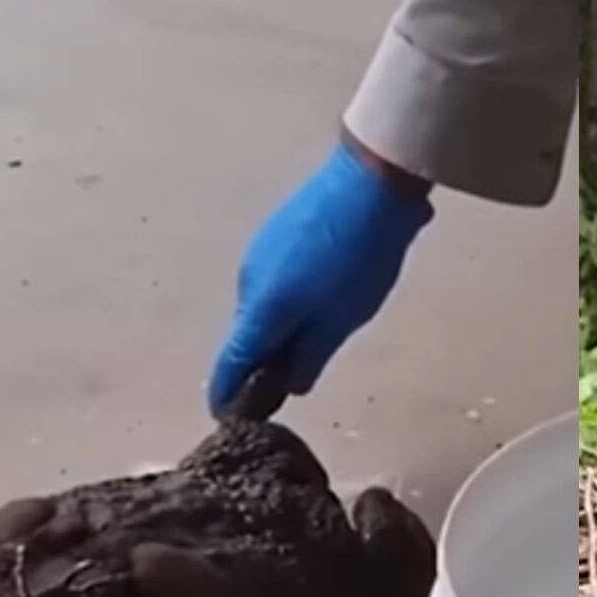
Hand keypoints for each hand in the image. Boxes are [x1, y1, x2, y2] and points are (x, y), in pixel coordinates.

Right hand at [206, 134, 434, 417]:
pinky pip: (273, 281)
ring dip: (279, 327)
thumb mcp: (342, 319)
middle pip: (247, 336)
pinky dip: (287, 299)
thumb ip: (311, 357)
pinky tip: (321, 294)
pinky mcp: (275, 233)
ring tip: (316, 334)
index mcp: (261, 309)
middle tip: (288, 381)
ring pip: (262, 307)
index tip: (226, 418)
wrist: (371, 178)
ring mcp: (259, 253)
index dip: (226, 395)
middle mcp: (248, 282)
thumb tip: (290, 384)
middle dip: (261, 362)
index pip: (231, 363)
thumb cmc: (360, 257)